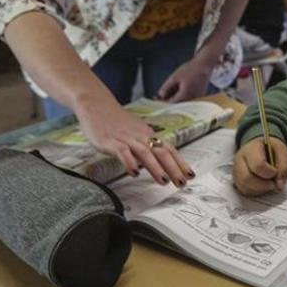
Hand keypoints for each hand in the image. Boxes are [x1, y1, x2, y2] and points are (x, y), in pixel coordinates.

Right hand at [76, 101, 193, 185]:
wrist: (96, 104)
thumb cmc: (116, 121)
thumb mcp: (135, 133)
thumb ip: (146, 147)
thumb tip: (158, 163)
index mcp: (148, 135)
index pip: (169, 150)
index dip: (180, 163)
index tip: (190, 175)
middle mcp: (140, 136)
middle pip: (161, 152)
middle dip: (173, 168)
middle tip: (182, 183)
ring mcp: (126, 138)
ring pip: (145, 152)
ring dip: (156, 168)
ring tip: (164, 181)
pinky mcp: (110, 141)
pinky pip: (122, 151)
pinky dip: (130, 162)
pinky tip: (134, 172)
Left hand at [157, 55, 214, 102]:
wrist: (204, 65)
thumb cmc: (190, 70)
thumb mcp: (174, 77)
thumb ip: (166, 87)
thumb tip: (160, 95)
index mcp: (185, 96)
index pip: (171, 103)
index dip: (162, 102)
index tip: (156, 99)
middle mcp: (192, 100)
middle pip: (177, 104)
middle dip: (168, 99)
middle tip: (162, 93)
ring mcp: (197, 99)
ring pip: (182, 101)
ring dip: (175, 97)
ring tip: (171, 88)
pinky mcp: (199, 96)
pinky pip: (188, 98)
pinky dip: (182, 95)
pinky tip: (179, 88)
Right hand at [233, 137, 286, 195]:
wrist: (261, 149)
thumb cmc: (271, 150)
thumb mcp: (282, 151)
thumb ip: (284, 166)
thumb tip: (279, 185)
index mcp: (251, 149)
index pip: (257, 165)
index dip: (269, 173)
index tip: (275, 172)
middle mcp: (240, 160)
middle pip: (246, 178)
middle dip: (263, 185)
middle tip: (273, 183)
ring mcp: (236, 171)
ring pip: (244, 187)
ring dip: (260, 189)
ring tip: (269, 183)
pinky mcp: (237, 181)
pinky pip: (244, 191)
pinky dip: (256, 191)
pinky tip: (263, 185)